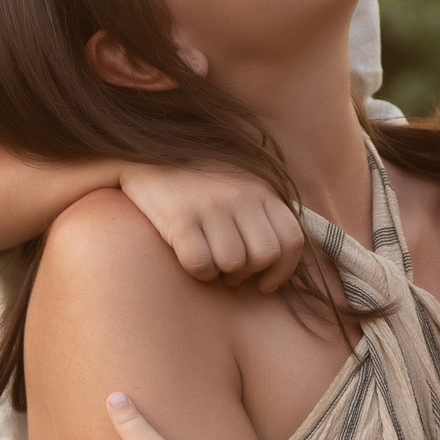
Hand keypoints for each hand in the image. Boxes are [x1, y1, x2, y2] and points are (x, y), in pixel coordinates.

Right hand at [118, 163, 304, 291]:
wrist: (148, 156)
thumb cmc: (199, 184)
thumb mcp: (241, 187)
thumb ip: (263, 215)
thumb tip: (278, 262)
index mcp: (261, 189)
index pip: (292, 240)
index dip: (282, 271)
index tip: (264, 283)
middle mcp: (241, 195)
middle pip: (265, 255)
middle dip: (247, 273)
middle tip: (229, 269)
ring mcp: (211, 205)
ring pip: (233, 264)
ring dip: (219, 272)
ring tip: (207, 257)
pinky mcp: (181, 217)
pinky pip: (201, 265)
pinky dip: (197, 271)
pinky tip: (188, 255)